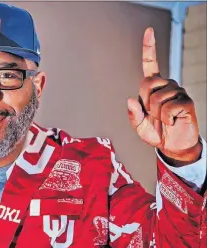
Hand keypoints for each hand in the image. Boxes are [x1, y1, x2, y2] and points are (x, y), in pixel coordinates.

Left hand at [127, 28, 200, 163]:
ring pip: (156, 98)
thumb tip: (130, 99)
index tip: (149, 31)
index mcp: (154, 88)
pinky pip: (167, 108)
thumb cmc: (156, 133)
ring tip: (164, 120)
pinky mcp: (186, 102)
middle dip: (145, 102)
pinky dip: (165, 119)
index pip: (151, 64)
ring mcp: (178, 92)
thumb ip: (133, 114)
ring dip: (155, 114)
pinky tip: (172, 122)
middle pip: (147, 83)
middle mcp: (167, 85)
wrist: (172, 146)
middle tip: (153, 115)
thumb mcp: (138, 125)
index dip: (149, 48)